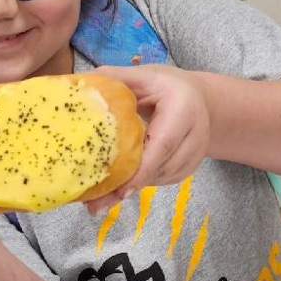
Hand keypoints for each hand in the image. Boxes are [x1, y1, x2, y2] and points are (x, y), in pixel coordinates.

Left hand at [85, 64, 210, 213]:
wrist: (201, 100)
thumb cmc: (167, 86)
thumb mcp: (144, 76)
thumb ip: (116, 77)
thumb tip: (80, 83)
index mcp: (183, 108)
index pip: (163, 144)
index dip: (142, 168)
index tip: (120, 189)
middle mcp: (195, 135)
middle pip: (160, 167)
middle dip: (127, 186)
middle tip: (94, 205)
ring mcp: (195, 155)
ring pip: (159, 178)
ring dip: (129, 188)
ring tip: (97, 201)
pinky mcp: (188, 168)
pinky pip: (161, 180)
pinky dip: (139, 184)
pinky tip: (117, 187)